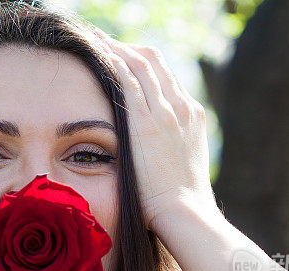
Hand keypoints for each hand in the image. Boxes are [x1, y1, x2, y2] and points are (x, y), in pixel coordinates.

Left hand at [93, 28, 221, 229]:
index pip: (166, 76)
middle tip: (104, 41)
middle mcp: (182, 107)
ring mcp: (166, 113)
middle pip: (154, 61)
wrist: (186, 212)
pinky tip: (100, 55)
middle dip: (127, 48)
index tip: (123, 57)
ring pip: (140, 65)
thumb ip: (171, 150)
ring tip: (95, 40)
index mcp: (192, 116)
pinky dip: (115, 64)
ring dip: (116, 49)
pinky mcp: (146, 123)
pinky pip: (129, 82)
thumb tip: (156, 154)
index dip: (142, 61)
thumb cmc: (181, 201)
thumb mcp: (183, 166)